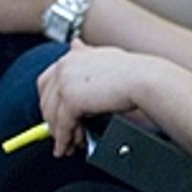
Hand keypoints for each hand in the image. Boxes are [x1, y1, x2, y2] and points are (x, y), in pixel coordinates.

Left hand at [35, 41, 165, 155]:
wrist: (146, 80)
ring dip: (58, 134)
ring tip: (67, 146)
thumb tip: (74, 44)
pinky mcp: (72, 101)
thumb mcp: (104, 56)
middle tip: (60, 136)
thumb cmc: (133, 71)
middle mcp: (64, 67)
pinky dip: (64, 139)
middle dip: (51, 121)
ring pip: (52, 115)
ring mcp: (66, 83)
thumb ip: (86, 53)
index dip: (48, 102)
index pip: (46, 82)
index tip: (54, 116)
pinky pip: (63, 125)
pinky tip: (68, 146)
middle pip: (46, 101)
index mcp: (70, 57)